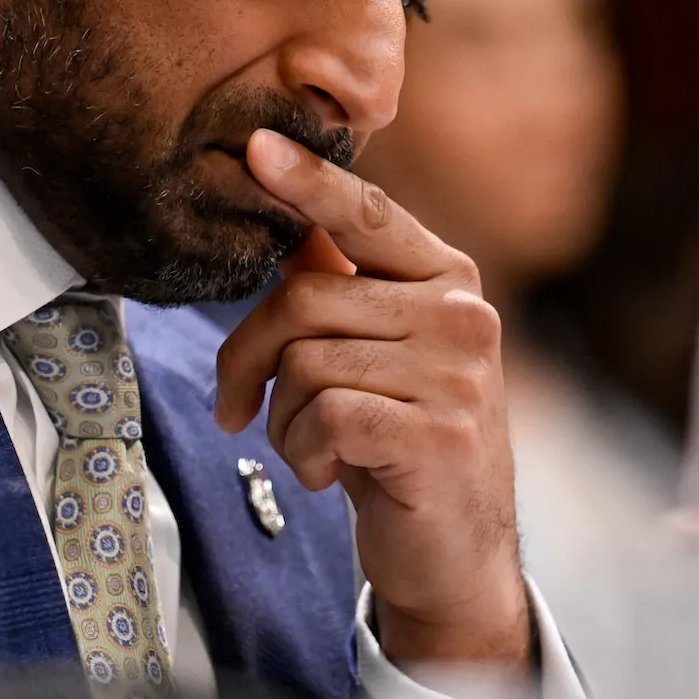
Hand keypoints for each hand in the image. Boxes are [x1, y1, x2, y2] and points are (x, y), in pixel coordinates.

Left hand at [214, 129, 528, 665]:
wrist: (452, 550)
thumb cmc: (398, 438)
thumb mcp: (374, 351)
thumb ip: (342, 283)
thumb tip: (287, 219)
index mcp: (445, 278)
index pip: (367, 214)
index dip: (310, 179)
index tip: (257, 147)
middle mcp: (460, 314)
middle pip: (302, 297)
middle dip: (249, 357)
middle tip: (238, 404)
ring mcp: (456, 374)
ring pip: (304, 362)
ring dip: (282, 419)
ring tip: (313, 447)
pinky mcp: (437, 434)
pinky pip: (323, 416)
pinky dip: (303, 451)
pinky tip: (329, 473)